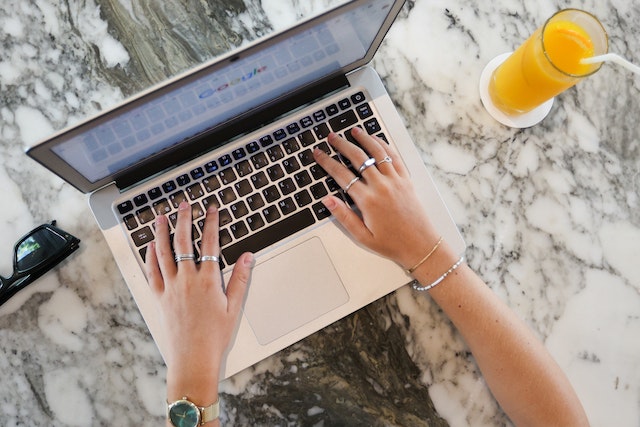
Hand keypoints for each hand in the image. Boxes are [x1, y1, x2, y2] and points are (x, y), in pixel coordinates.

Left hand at [145, 202, 253, 387]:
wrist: (193, 357)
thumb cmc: (215, 335)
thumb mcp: (234, 306)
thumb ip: (240, 279)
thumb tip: (247, 256)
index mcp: (208, 280)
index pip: (209, 243)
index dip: (210, 222)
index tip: (211, 209)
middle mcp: (187, 280)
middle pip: (183, 242)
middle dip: (184, 220)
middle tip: (184, 205)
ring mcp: (171, 288)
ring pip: (164, 253)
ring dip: (162, 232)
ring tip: (161, 217)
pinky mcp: (160, 297)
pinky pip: (152, 272)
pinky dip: (150, 256)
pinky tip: (150, 246)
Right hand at [313, 128, 440, 269]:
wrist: (420, 245)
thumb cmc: (392, 243)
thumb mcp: (362, 236)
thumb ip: (344, 216)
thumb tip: (327, 201)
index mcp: (367, 200)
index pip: (341, 175)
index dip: (327, 162)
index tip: (319, 154)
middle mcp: (381, 186)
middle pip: (357, 157)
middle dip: (342, 145)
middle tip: (332, 137)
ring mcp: (395, 180)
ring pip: (377, 152)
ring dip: (364, 139)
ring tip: (354, 130)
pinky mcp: (406, 180)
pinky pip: (394, 157)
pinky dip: (384, 145)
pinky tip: (377, 140)